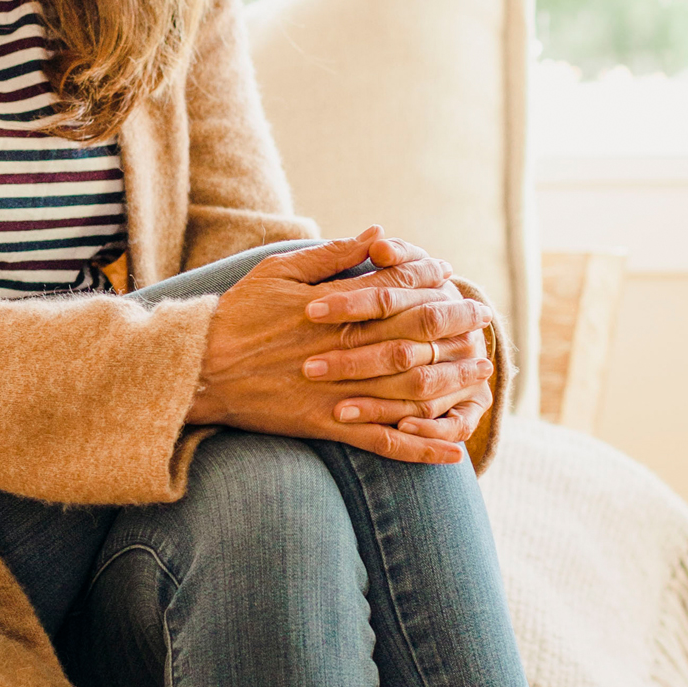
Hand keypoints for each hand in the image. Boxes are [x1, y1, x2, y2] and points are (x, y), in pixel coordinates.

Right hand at [186, 229, 492, 464]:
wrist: (199, 370)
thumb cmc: (238, 315)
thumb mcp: (280, 271)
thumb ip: (333, 255)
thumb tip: (378, 234)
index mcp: (336, 309)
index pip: (401, 295)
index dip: (438, 292)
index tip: (463, 289)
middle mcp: (345, 350)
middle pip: (417, 341)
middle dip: (458, 333)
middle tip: (487, 328)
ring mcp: (339, 391)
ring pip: (410, 392)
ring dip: (453, 387)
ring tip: (482, 380)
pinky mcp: (328, 425)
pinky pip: (383, 441)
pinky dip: (421, 449)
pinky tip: (452, 452)